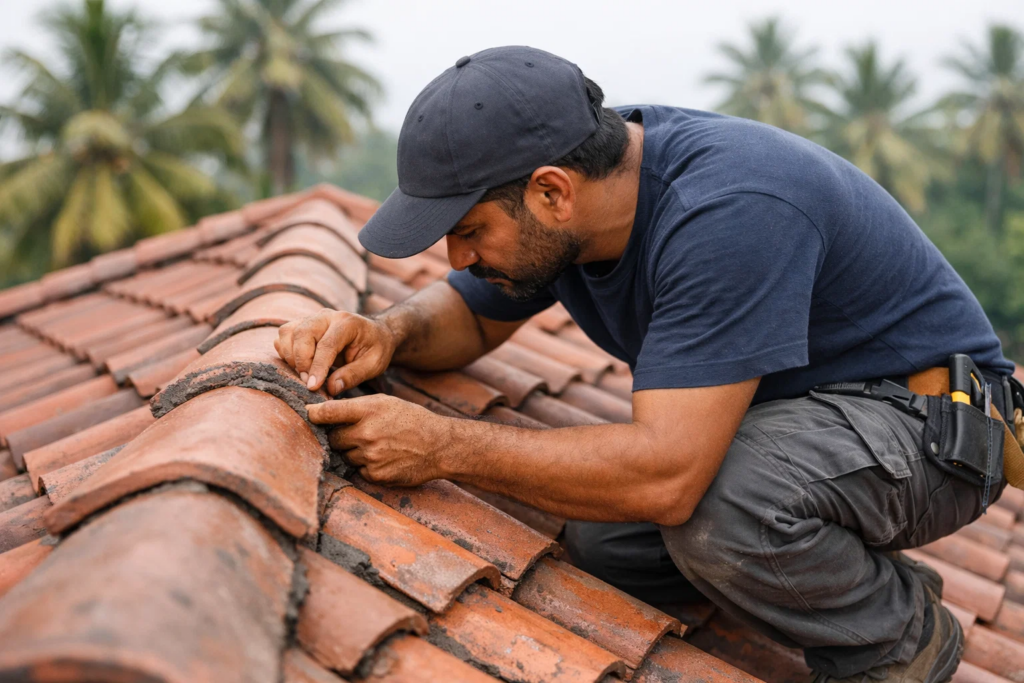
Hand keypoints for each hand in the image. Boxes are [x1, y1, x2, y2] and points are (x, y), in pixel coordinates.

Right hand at [275, 309, 396, 393]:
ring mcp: (312, 318)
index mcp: (347, 323)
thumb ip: (353, 376)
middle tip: (309, 383)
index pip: (327, 344)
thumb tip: (330, 388)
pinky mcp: (303, 325)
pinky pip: (285, 335)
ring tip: (305, 374)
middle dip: (301, 361)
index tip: (312, 387)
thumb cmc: (376, 348)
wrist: (375, 333)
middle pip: (302, 333)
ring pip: (288, 332)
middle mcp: (327, 316)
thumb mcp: (374, 365)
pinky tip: (300, 366)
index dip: (318, 367)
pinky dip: (286, 352)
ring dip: (291, 357)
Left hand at [307, 394, 455, 485]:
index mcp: (368, 410)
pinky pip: (358, 470)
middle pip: (332, 438)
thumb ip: (357, 406)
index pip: (328, 412)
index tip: (308, 415)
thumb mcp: (386, 403)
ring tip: (375, 445)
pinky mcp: (376, 475)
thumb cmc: (411, 420)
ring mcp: (370, 456)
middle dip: (338, 436)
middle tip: (353, 433)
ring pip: (345, 455)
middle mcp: (366, 433)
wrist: (439, 445)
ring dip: (353, 451)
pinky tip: (383, 457)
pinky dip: (365, 465)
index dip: (314, 414)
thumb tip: (325, 411)